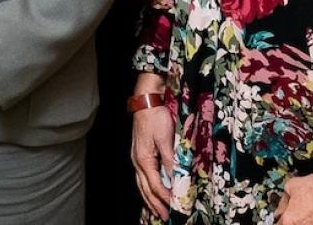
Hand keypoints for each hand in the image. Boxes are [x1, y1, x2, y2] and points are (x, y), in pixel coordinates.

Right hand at [130, 73, 171, 219]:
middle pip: (145, 189)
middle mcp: (137, 161)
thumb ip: (170, 160)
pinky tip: (150, 190)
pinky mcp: (139, 153)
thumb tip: (176, 179)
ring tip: (155, 210)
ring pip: (141, 184)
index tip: (176, 207)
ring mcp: (136, 157)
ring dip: (148, 199)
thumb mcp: (166, 139)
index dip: (165, 198)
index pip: (155, 185)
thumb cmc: (155, 117)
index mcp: (144, 159)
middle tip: (164, 217)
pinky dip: (146, 188)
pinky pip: (141, 177)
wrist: (145, 100)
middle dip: (154, 204)